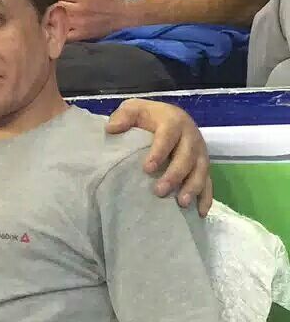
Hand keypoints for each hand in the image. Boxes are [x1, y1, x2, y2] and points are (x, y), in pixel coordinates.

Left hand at [59, 0, 129, 40]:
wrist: (122, 15)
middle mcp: (80, 10)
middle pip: (59, 6)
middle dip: (62, 4)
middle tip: (69, 6)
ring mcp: (79, 23)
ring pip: (59, 18)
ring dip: (61, 16)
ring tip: (68, 15)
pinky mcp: (81, 34)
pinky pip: (65, 34)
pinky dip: (62, 30)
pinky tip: (66, 27)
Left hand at [107, 100, 212, 214]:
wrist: (166, 116)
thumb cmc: (146, 116)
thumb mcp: (133, 109)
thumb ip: (123, 116)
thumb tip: (112, 129)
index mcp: (173, 121)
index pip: (168, 136)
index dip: (159, 152)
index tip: (147, 168)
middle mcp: (191, 136)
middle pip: (187, 156)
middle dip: (175, 175)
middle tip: (159, 191)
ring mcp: (200, 152)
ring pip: (201, 170)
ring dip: (192, 187)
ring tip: (180, 203)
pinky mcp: (204, 165)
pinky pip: (209, 182)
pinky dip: (206, 197)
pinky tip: (199, 212)